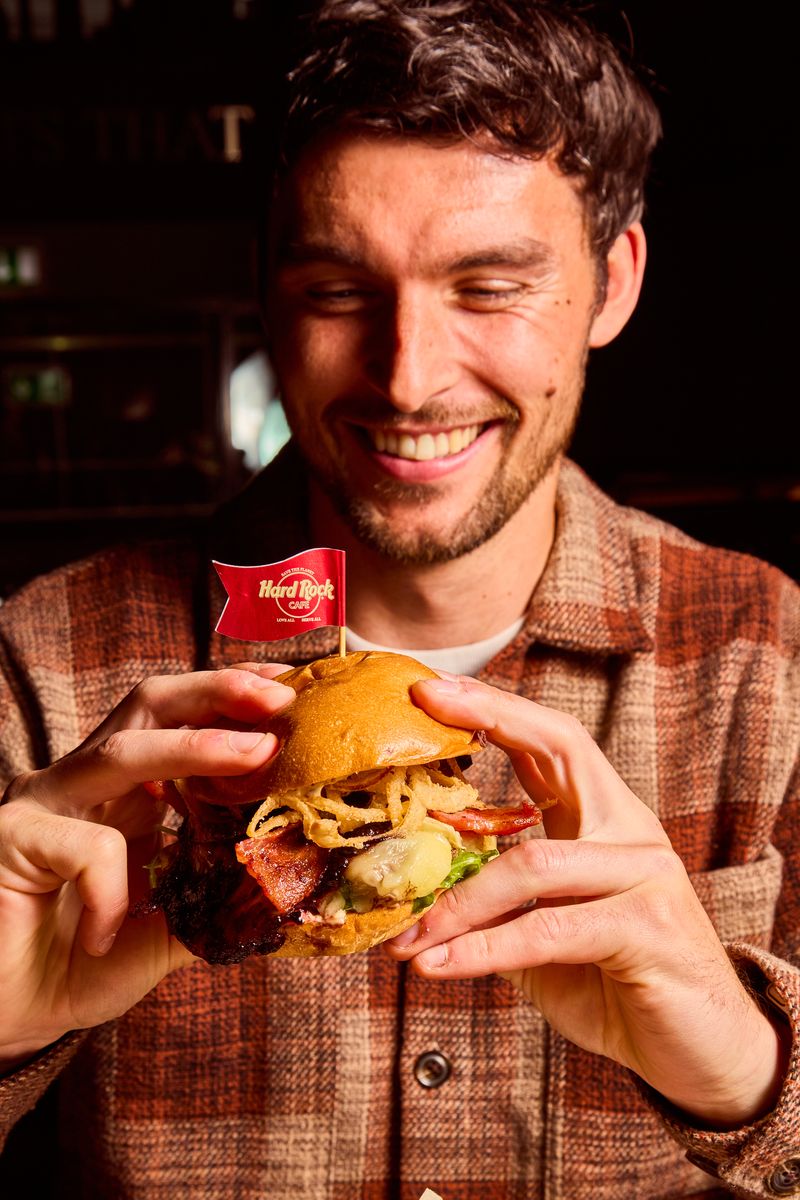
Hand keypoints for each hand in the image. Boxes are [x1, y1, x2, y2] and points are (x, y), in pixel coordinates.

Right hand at [0, 664, 293, 1069]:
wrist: (8, 1017)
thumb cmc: (87, 964)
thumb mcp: (175, 924)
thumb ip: (226, 893)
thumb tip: (302, 877)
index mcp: (130, 790)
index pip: (183, 717)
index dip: (235, 699)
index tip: (293, 690)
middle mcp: (87, 781)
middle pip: (150, 703)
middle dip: (219, 691)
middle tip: (280, 699)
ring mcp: (46, 803)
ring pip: (122, 753)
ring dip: (196, 747)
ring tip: (256, 754)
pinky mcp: (12, 839)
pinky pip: (84, 847)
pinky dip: (111, 888)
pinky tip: (106, 932)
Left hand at [388, 675, 786, 1126]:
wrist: (702, 1053)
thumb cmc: (615, 986)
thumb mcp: (541, 939)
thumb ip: (492, 907)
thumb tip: (410, 891)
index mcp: (605, 820)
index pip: (552, 741)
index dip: (495, 708)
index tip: (431, 691)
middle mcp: (630, 831)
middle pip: (563, 746)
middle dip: (491, 716)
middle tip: (423, 709)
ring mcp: (647, 873)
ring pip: (534, 862)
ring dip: (457, 901)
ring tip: (405, 934)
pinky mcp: (650, 928)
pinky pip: (549, 929)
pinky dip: (484, 950)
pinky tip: (437, 966)